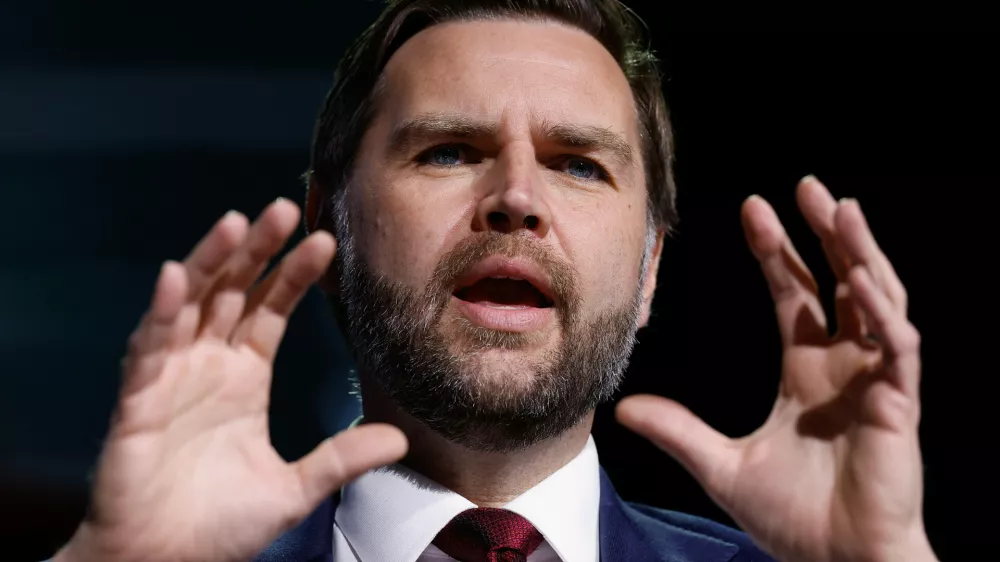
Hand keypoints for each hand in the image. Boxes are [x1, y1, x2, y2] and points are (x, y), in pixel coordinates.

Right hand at [55, 200, 406, 561]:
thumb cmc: (222, 525)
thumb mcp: (295, 487)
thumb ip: (342, 457)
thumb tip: (400, 437)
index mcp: (244, 376)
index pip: (271, 309)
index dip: (294, 275)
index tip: (325, 242)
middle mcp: (208, 365)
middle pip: (232, 292)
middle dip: (256, 250)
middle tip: (283, 208)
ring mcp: (171, 376)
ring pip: (190, 304)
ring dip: (209, 262)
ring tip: (235, 223)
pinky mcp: (137, 399)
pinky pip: (148, 348)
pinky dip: (160, 313)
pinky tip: (174, 278)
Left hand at [617, 177, 935, 561]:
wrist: (834, 561)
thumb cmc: (794, 517)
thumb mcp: (721, 464)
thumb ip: (677, 431)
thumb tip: (624, 409)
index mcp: (807, 372)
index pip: (795, 295)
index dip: (777, 252)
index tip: (754, 209)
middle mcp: (843, 366)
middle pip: (840, 283)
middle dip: (825, 233)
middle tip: (806, 186)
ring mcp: (874, 380)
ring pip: (877, 299)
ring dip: (861, 252)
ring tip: (839, 207)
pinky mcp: (898, 404)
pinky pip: (898, 346)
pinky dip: (883, 311)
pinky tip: (861, 278)